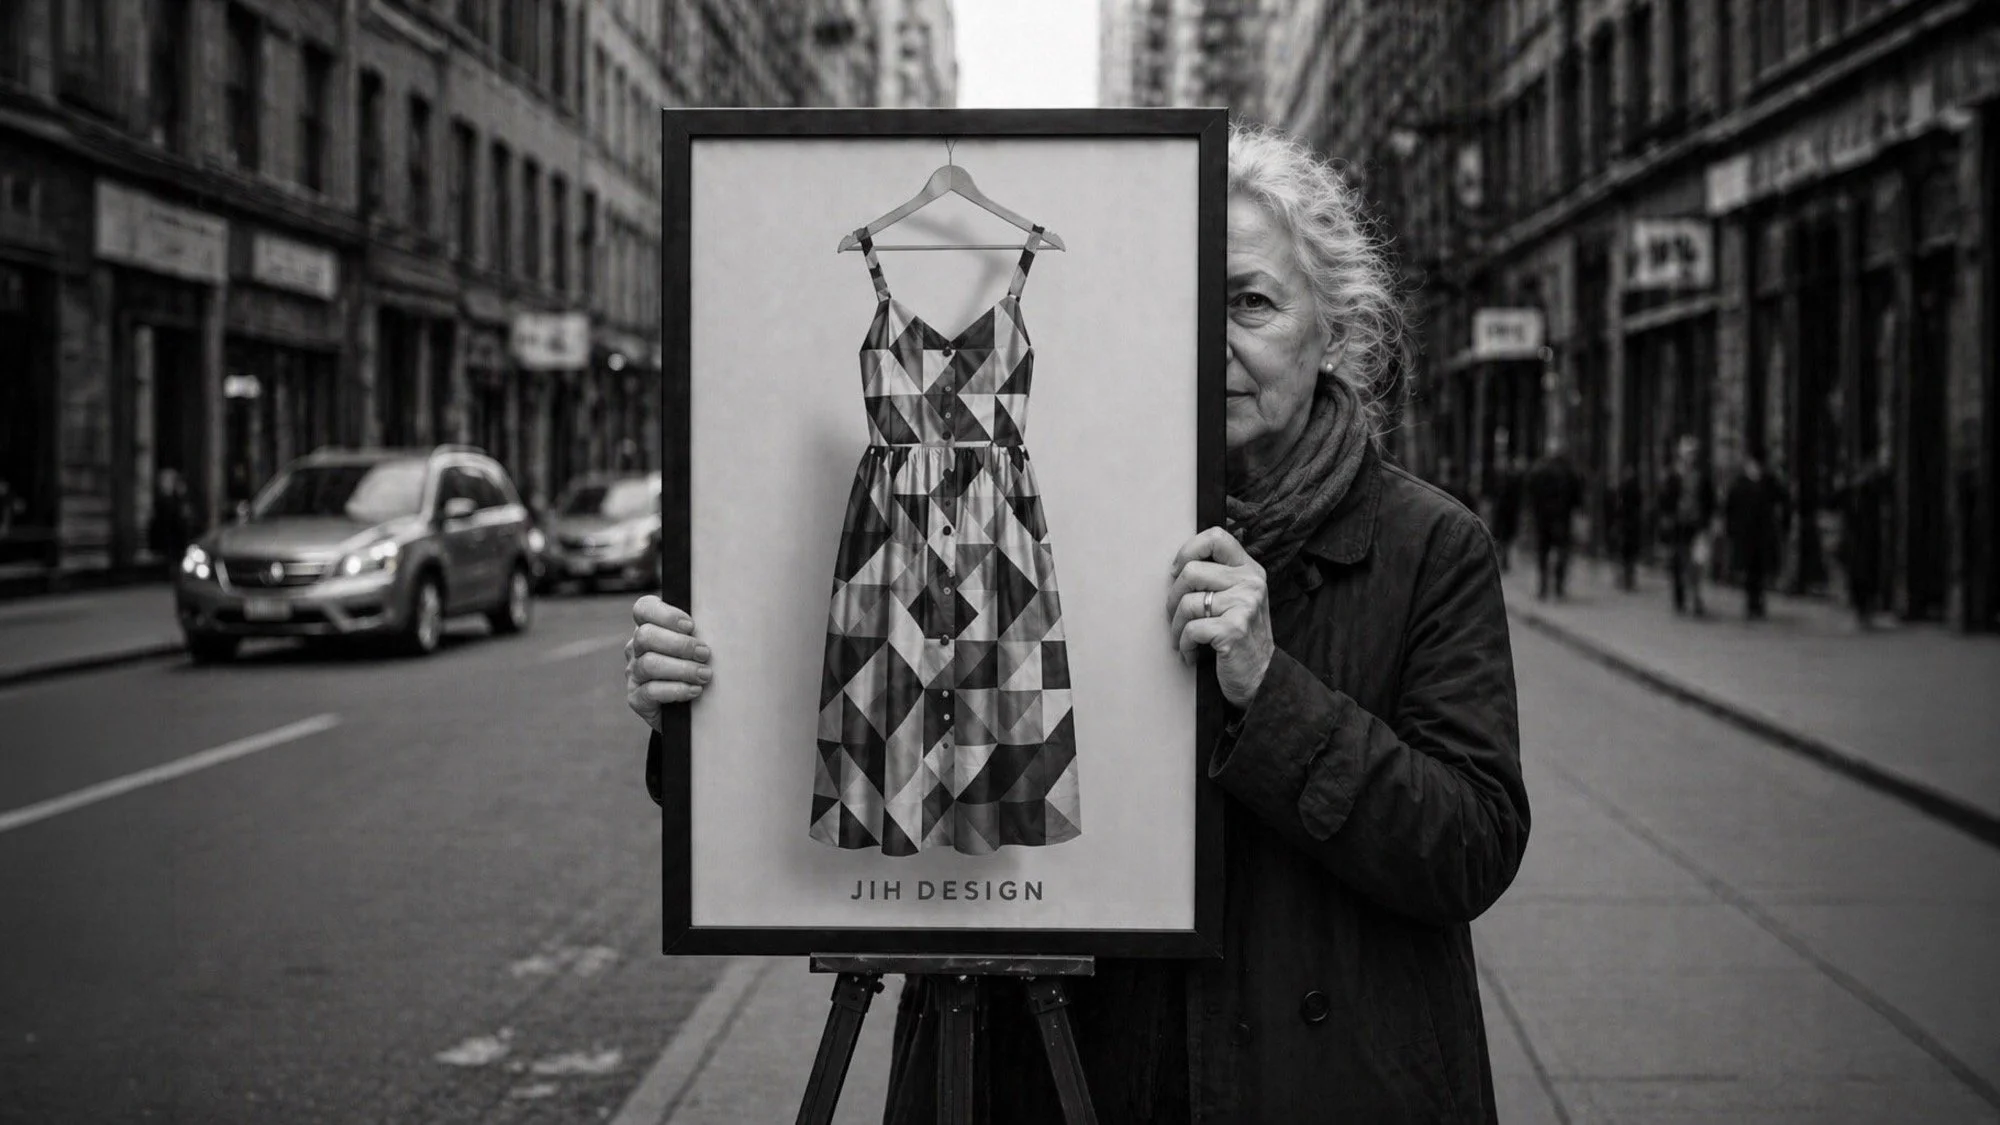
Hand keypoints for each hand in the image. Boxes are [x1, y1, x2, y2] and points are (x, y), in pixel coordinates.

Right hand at [625, 596, 712, 734]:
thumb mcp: (700, 646)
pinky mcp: (636, 698)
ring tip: (705, 675)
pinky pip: (651, 691)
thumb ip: (703, 631)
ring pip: (649, 664)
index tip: (691, 626)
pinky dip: (676, 690)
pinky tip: (695, 691)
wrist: (693, 711)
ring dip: (682, 669)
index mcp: (650, 627)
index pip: (644, 608)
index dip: (666, 614)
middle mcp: (637, 648)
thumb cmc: (700, 668)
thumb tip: (726, 622)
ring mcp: (634, 673)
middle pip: (646, 636)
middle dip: (679, 644)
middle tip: (704, 654)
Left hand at [1167, 527, 1274, 708]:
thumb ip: (1219, 577)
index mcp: (1249, 570)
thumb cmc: (1240, 636)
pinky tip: (1190, 653)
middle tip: (1174, 616)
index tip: (1177, 571)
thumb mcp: (1238, 599)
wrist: (1261, 677)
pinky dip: (1184, 645)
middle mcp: (1250, 583)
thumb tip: (1178, 567)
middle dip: (1172, 598)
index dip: (1188, 550)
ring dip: (1175, 626)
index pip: (1216, 537)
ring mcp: (1244, 605)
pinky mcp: (1234, 629)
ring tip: (1181, 639)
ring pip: (1187, 603)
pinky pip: (1191, 629)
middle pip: (1191, 572)